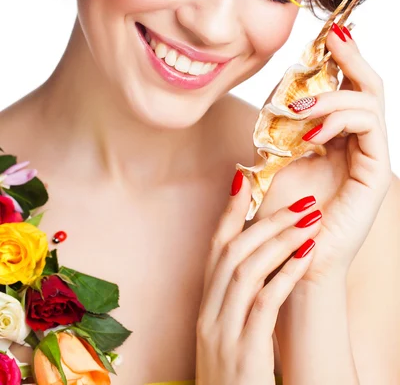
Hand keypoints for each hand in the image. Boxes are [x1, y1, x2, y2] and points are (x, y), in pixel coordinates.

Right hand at [196, 174, 321, 384]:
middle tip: (301, 202)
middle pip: (232, 251)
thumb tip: (261, 263)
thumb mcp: (227, 335)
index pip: (214, 247)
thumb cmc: (233, 377)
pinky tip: (307, 257)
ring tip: (310, 222)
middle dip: (267, 221)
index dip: (229, 212)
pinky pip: (264, 303)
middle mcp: (209, 312)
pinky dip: (285, 274)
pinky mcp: (244, 350)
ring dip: (280, 241)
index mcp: (205, 305)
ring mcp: (222, 331)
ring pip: (247, 269)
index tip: (243, 179)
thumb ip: (237, 300)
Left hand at [290, 23, 391, 284]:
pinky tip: (311, 131)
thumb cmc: (279, 211)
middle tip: (335, 32)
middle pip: (366, 86)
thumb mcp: (272, 158)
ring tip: (299, 108)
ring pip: (368, 101)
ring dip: (332, 96)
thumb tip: (273, 98)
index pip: (345, 87)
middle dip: (351, 56)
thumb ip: (278, 130)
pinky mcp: (375, 171)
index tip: (327, 32)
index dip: (340, 59)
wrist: (287, 255)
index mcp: (337, 136)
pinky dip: (340, 119)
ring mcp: (369, 155)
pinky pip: (368, 128)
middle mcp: (357, 141)